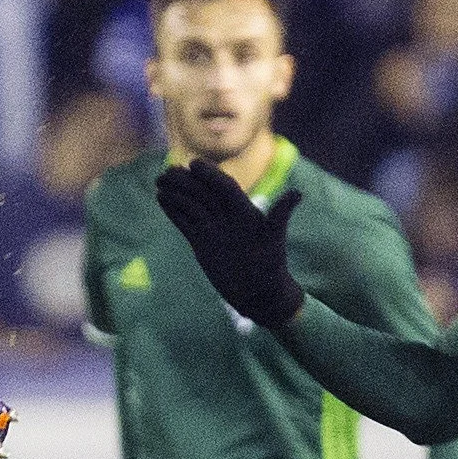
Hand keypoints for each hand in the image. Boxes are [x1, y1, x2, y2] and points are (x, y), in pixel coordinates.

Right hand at [153, 161, 304, 326]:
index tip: (194, 164)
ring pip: (192, 205)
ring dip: (176, 192)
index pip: (225, 187)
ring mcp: (213, 228)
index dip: (210, 175)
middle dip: (186, 182)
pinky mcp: (201, 241)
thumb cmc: (271, 267)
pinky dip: (173, 211)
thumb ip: (280, 215)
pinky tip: (160, 199)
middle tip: (168, 172)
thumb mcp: (274, 240)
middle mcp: (227, 216)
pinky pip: (185, 222)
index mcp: (244, 211)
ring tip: (160, 182)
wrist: (259, 294)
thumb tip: (297, 193)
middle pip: (204, 193)